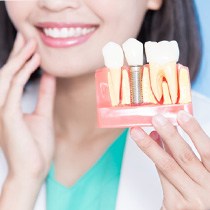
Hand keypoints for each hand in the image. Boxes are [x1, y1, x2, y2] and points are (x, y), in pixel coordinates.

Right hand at [0, 33, 55, 181]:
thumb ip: (44, 94)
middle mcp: (2, 105)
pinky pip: (14, 88)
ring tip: (32, 44)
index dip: (21, 61)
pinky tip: (34, 62)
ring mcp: (2, 110)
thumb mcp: (44, 114)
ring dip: (20, 59)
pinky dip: (23, 73)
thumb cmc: (37, 145)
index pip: (13, 78)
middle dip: (18, 54)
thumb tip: (48, 76)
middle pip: (8, 73)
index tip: (31, 47)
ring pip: (8, 77)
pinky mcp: (7, 115)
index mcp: (10, 106)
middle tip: (28, 37)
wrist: (34, 169)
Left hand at [130, 111, 209, 209]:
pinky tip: (148, 146)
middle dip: (169, 135)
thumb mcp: (202, 174)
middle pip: (185, 156)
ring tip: (138, 132)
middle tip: (156, 119)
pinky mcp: (176, 205)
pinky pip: (162, 176)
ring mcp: (192, 198)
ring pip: (168, 166)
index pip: (207, 151)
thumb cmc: (201, 194)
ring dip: (151, 146)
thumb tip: (166, 134)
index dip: (194, 131)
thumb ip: (186, 155)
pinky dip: (154, 159)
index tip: (181, 115)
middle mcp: (208, 189)